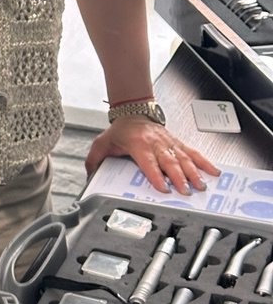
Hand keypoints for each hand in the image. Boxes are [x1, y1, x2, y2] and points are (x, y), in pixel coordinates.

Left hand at [85, 116, 220, 193]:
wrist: (133, 112)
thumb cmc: (120, 130)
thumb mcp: (103, 143)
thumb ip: (95, 160)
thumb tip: (90, 176)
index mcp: (138, 144)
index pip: (148, 161)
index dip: (156, 175)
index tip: (163, 188)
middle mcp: (156, 143)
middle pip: (169, 161)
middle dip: (178, 177)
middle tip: (186, 191)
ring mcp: (168, 142)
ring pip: (183, 158)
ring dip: (193, 172)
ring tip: (201, 185)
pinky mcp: (177, 142)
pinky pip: (192, 152)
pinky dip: (204, 162)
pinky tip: (213, 172)